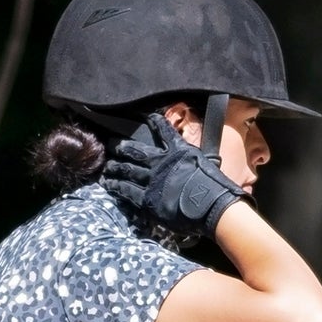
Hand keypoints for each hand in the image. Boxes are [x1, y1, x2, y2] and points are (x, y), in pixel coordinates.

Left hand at [102, 114, 242, 242]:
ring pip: (127, 170)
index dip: (155, 122)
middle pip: (136, 151)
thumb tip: (196, 160)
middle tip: (111, 144)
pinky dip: (117, 186)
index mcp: (178, 151)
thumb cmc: (214, 187)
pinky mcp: (148, 199)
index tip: (148, 116)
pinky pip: (127, 190)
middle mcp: (161, 162)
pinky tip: (109, 183)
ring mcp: (152, 180)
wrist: (210, 205)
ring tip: (107, 167)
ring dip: (115, 167)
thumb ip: (195, 160)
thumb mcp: (207, 163)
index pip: (165, 131)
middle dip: (121, 147)